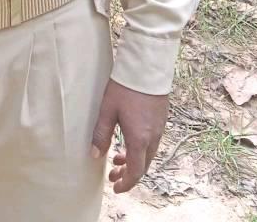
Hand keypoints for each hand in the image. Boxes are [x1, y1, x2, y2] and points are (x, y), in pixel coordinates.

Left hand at [90, 78, 168, 192]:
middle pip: (143, 165)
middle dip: (128, 173)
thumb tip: (95, 155)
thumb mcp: (107, 110)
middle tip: (112, 173)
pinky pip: (152, 142)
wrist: (147, 68)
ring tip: (117, 156)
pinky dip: (140, 148)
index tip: (115, 187)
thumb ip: (101, 133)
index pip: (135, 171)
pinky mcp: (161, 119)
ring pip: (148, 154)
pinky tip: (129, 139)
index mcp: (139, 139)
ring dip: (134, 160)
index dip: (126, 183)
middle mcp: (152, 137)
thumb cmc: (125, 87)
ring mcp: (159, 128)